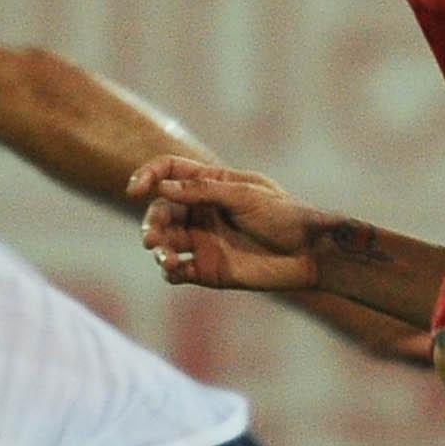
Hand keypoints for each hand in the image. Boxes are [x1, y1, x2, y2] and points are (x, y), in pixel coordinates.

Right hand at [129, 156, 328, 294]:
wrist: (309, 254)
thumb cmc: (284, 216)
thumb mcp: (245, 196)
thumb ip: (203, 192)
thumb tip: (162, 188)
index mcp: (210, 185)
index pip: (168, 173)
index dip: (148, 176)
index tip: (135, 189)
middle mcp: (201, 212)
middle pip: (161, 211)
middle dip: (152, 223)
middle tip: (151, 238)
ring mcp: (202, 241)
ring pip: (164, 242)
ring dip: (158, 249)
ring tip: (166, 258)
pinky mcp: (206, 270)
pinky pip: (177, 271)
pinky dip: (169, 271)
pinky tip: (175, 271)